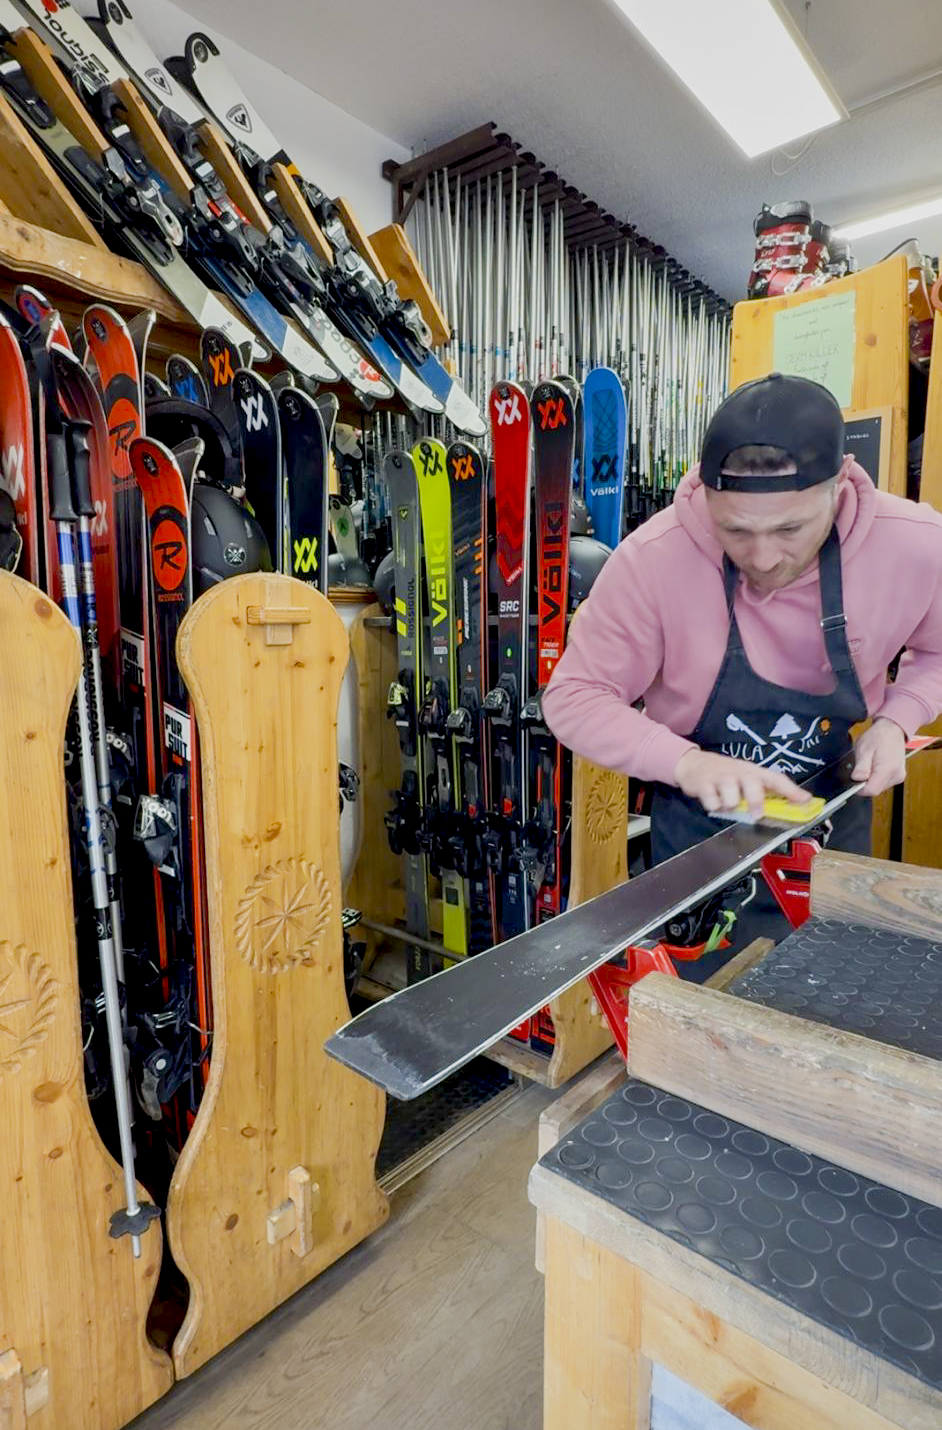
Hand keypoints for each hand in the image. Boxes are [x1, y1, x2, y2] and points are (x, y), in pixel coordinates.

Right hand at [674, 748, 810, 818]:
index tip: (806, 801)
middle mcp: (740, 772)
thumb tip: (781, 809)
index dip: (792, 790)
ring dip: (730, 804)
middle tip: (756, 814)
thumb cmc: (725, 775)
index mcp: (754, 772)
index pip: (776, 779)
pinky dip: (713, 805)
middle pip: (752, 784)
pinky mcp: (704, 783)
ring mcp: (722, 776)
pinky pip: (712, 801)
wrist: (693, 764)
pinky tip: (712, 800)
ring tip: (726, 802)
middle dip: (756, 801)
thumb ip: (762, 793)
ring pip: (731, 796)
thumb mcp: (744, 779)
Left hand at [851, 718, 906, 796]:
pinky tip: (876, 765)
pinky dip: (877, 777)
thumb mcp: (864, 749)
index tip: (854, 779)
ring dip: (871, 779)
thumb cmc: (878, 737)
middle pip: (875, 789)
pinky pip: (883, 783)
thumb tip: (857, 779)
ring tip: (871, 763)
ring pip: (878, 787)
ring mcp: (899, 777)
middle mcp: (896, 776)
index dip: (859, 788)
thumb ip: (861, 766)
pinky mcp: (898, 776)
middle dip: (865, 782)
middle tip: (863, 765)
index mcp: (888, 769)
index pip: (871, 790)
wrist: (892, 730)